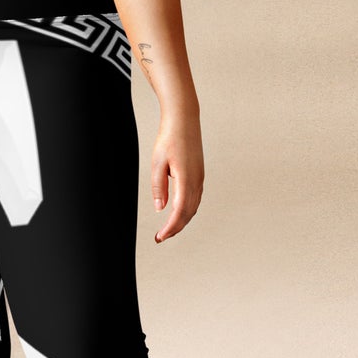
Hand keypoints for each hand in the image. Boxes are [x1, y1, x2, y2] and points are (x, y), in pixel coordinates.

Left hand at [151, 116, 202, 241]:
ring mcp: (200, 177)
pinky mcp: (199, 174)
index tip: (160, 236)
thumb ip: (158, 187)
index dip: (171, 227)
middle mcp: (197, 180)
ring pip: (193, 207)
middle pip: (188, 213)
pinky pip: (195, 198)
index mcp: (186, 178)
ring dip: (182, 220)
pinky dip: (187, 210)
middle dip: (175, 228)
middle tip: (161, 237)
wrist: (184, 120)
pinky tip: (178, 212)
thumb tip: (160, 208)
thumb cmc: (169, 138)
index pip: (180, 211)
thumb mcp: (157, 163)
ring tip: (168, 228)